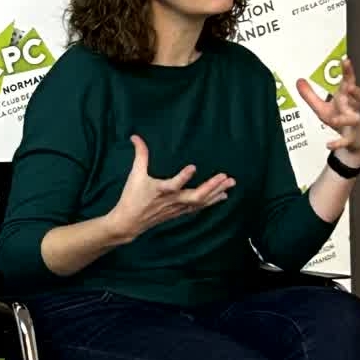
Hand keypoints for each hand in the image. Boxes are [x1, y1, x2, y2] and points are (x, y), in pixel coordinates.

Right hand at [107, 134, 233, 245]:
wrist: (130, 222)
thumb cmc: (132, 197)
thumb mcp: (135, 174)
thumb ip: (140, 155)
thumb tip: (135, 137)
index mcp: (161, 190)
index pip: (173, 184)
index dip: (183, 177)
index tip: (193, 167)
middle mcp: (172, 200)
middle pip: (196, 196)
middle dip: (212, 187)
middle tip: (226, 177)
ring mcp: (178, 208)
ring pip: (201, 202)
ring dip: (216, 192)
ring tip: (230, 183)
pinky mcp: (180, 212)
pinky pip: (199, 207)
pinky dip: (211, 201)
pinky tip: (222, 196)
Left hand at [297, 58, 359, 165]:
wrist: (355, 141)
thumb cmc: (340, 120)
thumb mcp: (322, 108)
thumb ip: (310, 95)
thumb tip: (298, 80)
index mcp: (346, 99)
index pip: (349, 82)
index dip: (348, 72)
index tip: (345, 60)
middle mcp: (352, 109)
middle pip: (357, 98)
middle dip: (353, 92)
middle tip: (347, 87)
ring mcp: (353, 124)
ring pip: (354, 119)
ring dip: (346, 118)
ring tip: (334, 120)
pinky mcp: (351, 138)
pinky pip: (346, 141)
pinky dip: (338, 143)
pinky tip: (328, 144)